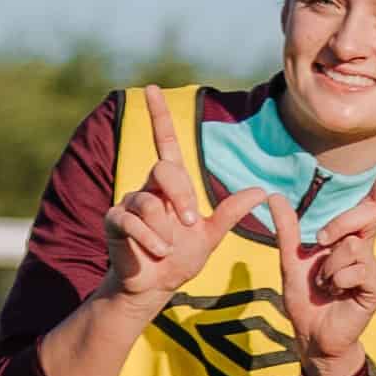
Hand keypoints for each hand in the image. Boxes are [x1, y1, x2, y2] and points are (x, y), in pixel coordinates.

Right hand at [98, 88, 271, 315]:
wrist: (155, 285)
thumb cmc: (180, 257)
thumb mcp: (211, 235)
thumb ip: (231, 212)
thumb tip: (261, 190)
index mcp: (170, 186)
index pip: (166, 143)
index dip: (158, 116)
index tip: (152, 89)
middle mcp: (148, 188)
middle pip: (164, 170)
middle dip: (181, 196)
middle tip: (190, 222)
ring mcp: (128, 203)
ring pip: (149, 202)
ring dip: (165, 228)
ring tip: (169, 247)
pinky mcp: (114, 221)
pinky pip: (132, 221)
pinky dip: (149, 239)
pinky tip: (157, 252)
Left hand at [272, 190, 375, 375]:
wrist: (311, 335)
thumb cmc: (306, 299)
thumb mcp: (290, 259)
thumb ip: (286, 229)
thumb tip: (273, 195)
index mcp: (350, 240)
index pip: (372, 205)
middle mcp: (366, 251)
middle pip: (366, 216)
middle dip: (339, 224)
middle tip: (318, 242)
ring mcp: (373, 270)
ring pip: (354, 247)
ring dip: (330, 265)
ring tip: (325, 284)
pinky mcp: (375, 290)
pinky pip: (358, 271)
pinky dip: (338, 280)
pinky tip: (335, 293)